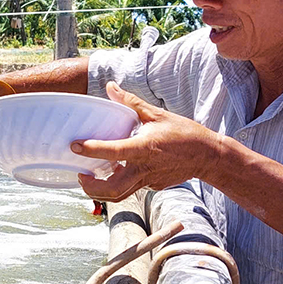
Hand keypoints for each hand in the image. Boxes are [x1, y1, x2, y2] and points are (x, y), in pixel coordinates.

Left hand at [71, 82, 227, 200]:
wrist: (207, 155)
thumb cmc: (184, 133)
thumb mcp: (157, 114)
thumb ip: (131, 102)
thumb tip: (111, 87)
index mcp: (143, 148)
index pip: (112, 151)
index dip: (90, 149)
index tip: (74, 146)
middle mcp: (144, 168)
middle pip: (112, 190)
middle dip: (91, 187)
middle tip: (80, 175)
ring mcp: (148, 181)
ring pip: (120, 195)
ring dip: (101, 191)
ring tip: (91, 178)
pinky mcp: (153, 186)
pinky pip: (132, 187)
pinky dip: (120, 183)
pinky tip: (117, 171)